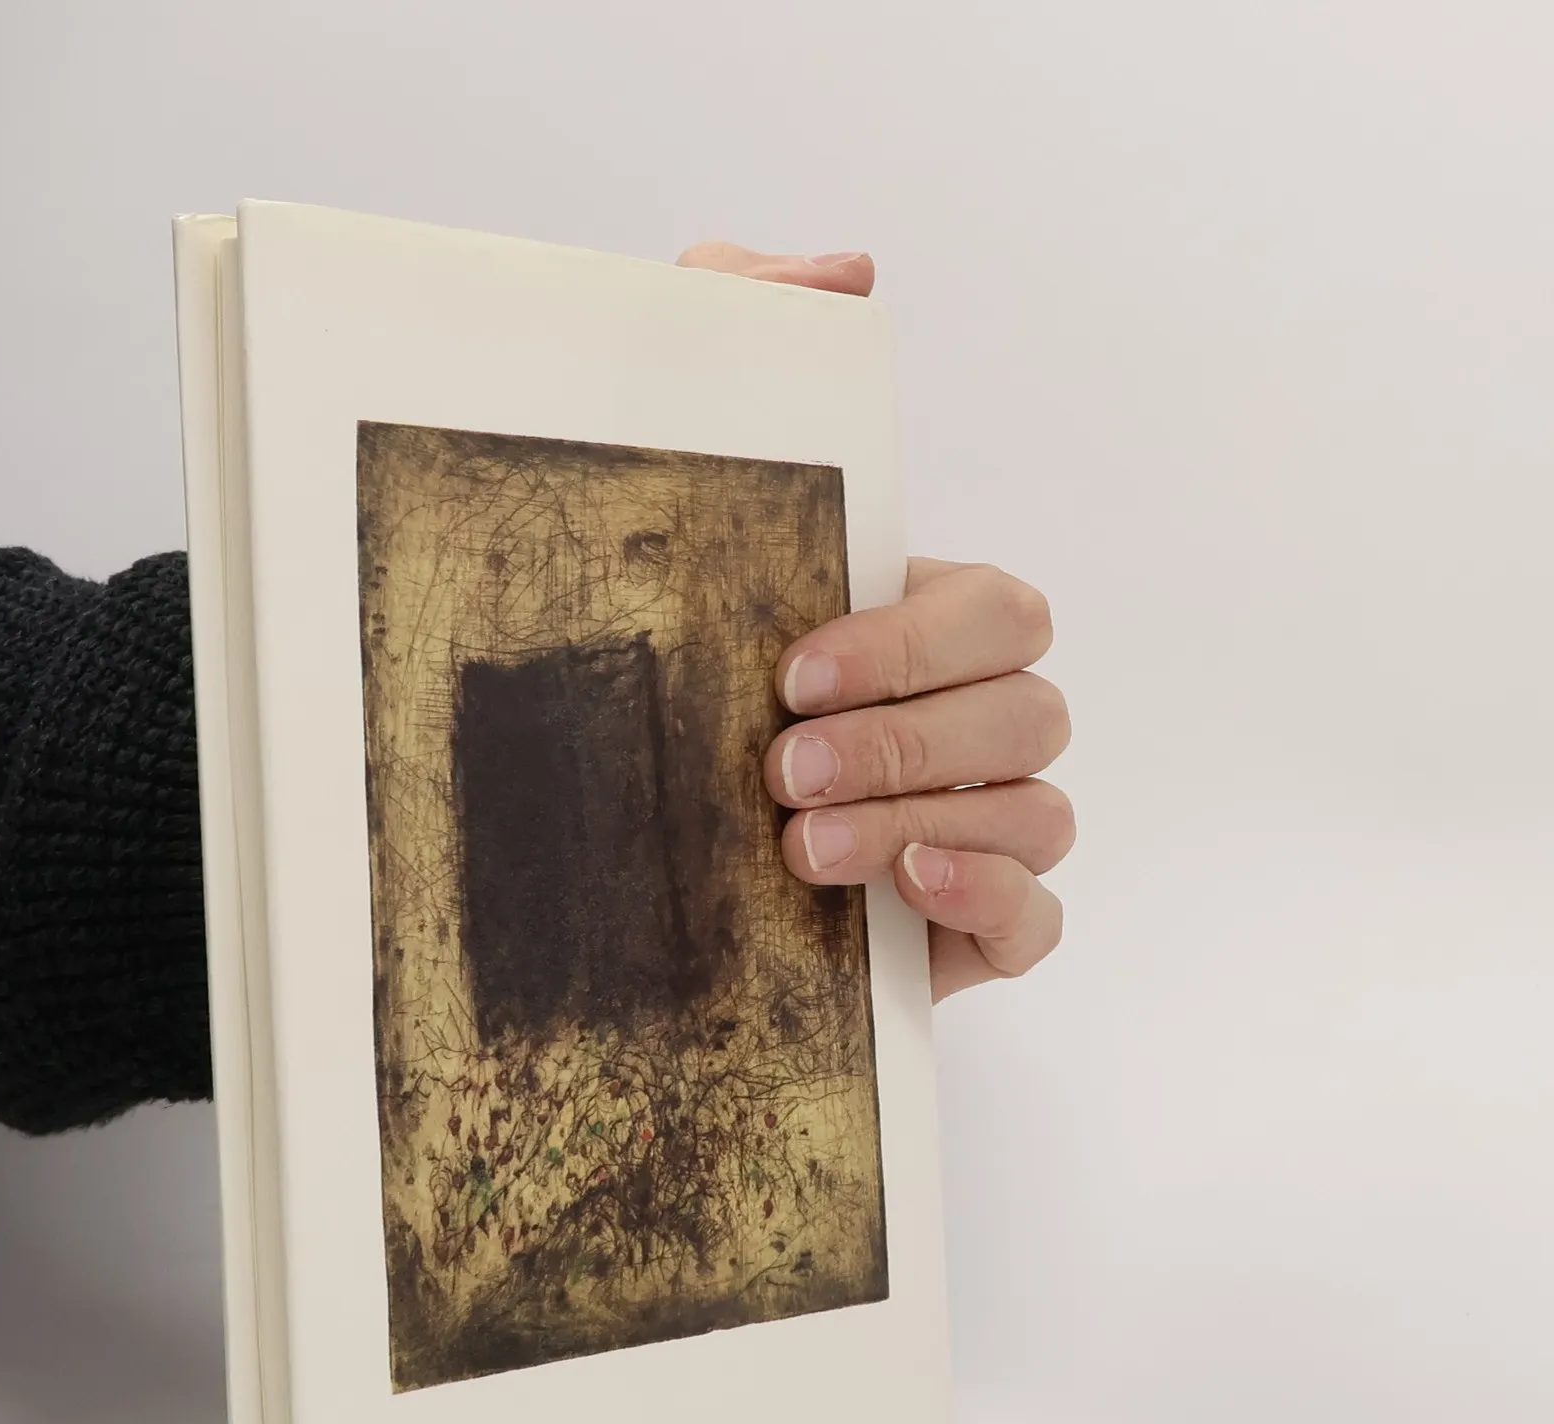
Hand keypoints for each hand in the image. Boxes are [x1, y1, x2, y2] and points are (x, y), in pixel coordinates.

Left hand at [677, 242, 1072, 999]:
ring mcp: (985, 824)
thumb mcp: (672, 477)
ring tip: (798, 844)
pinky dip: (988, 898)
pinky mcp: (972, 927)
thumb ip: (739, 326)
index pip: (1001, 611)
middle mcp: (974, 721)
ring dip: (922, 819)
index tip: (790, 671)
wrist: (608, 844)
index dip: (917, 640)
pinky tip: (904, 886)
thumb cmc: (663, 658)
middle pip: (1027, 711)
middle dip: (908, 740)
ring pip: (1038, 811)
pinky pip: (1038, 916)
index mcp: (926, 628)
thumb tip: (850, 274)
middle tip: (780, 765)